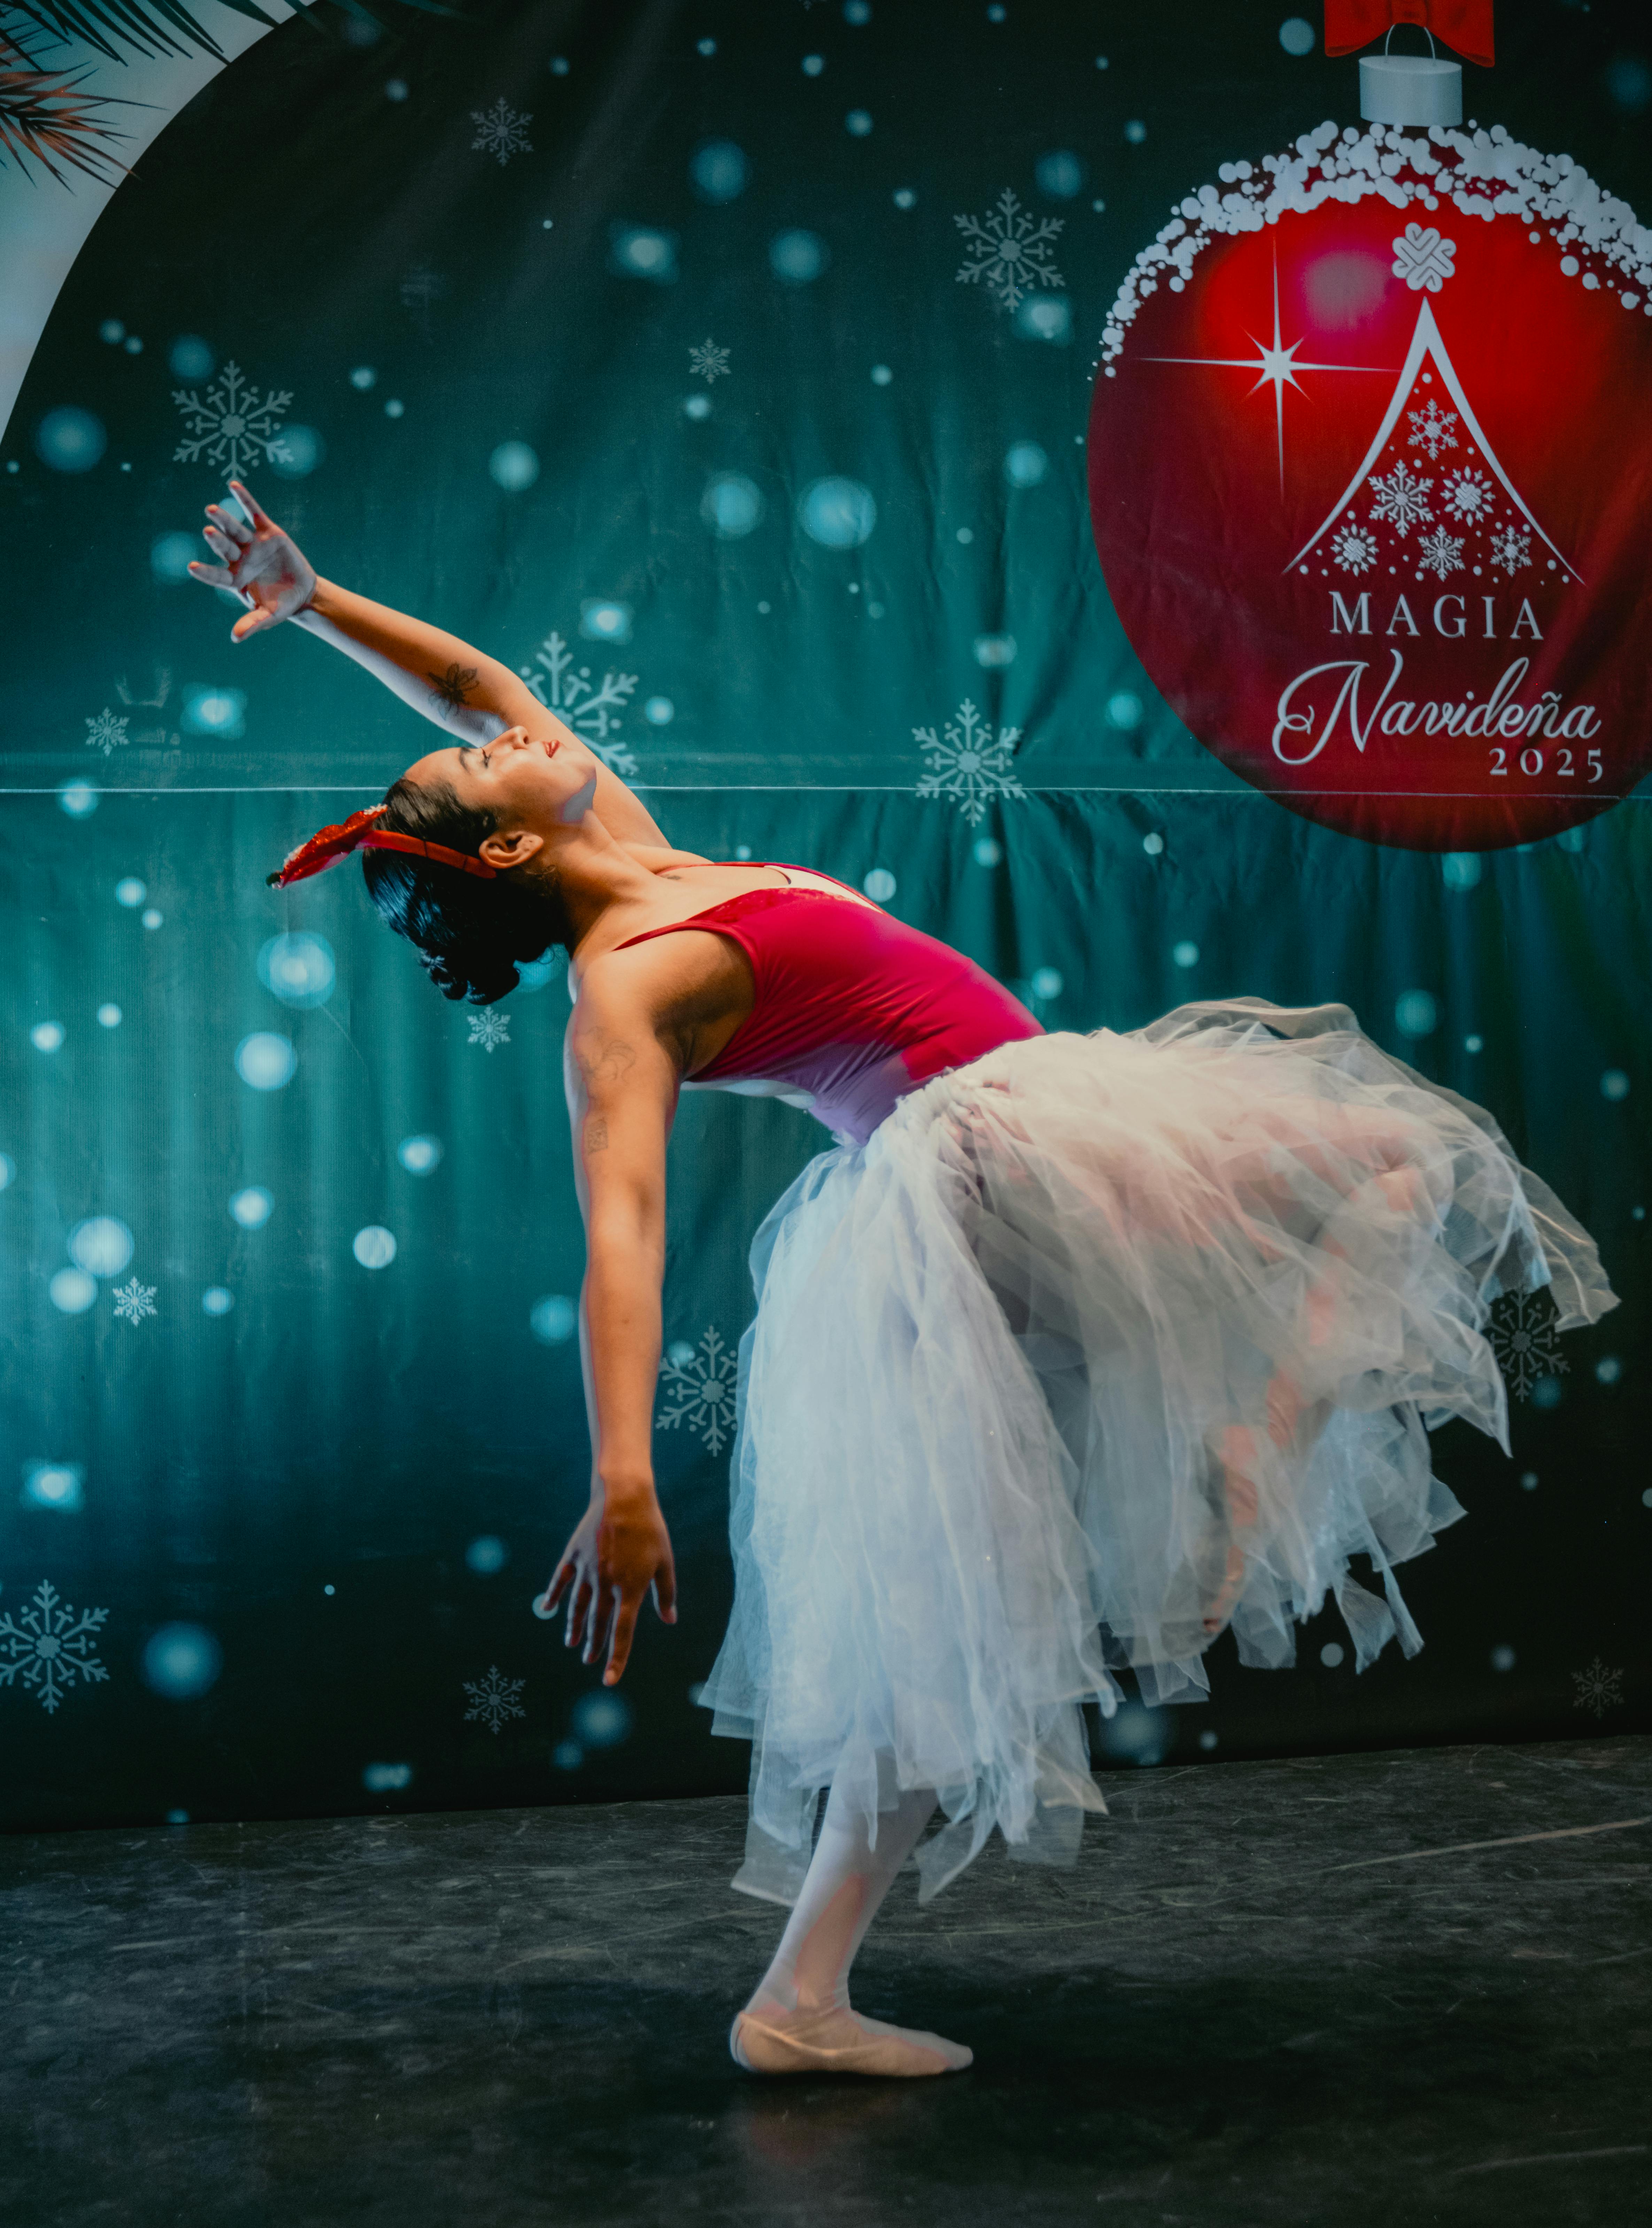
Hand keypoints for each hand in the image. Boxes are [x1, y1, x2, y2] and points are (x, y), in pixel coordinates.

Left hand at [186, 479, 316, 641]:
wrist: (302, 592)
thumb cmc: (281, 606)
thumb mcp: (269, 616)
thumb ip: (252, 623)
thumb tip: (235, 638)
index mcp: (235, 580)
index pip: (217, 575)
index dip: (206, 573)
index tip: (191, 568)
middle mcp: (239, 559)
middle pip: (224, 548)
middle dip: (216, 540)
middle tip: (207, 531)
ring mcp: (252, 544)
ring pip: (234, 529)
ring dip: (223, 519)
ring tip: (210, 509)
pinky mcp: (267, 531)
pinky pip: (254, 512)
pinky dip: (245, 499)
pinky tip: (233, 484)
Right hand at [536, 1486, 676, 1685]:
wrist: (624, 1496)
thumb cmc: (650, 1529)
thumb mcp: (665, 1562)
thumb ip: (666, 1594)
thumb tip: (670, 1621)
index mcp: (630, 1590)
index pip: (622, 1633)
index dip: (617, 1658)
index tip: (609, 1680)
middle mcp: (605, 1585)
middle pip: (599, 1624)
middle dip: (595, 1646)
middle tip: (589, 1662)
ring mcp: (587, 1570)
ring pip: (578, 1607)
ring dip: (575, 1627)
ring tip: (572, 1644)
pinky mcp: (574, 1554)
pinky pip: (560, 1580)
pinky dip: (553, 1596)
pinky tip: (547, 1609)